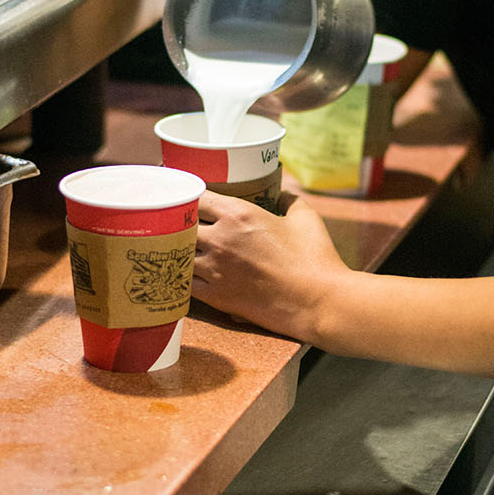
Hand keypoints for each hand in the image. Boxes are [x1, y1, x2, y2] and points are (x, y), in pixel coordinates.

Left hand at [192, 190, 349, 339]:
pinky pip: (183, 284)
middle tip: (181, 226)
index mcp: (239, 214)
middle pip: (179, 225)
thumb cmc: (314, 257)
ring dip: (178, 252)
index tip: (188, 200)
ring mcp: (214, 269)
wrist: (317, 301)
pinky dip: (180, 278)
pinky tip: (184, 276)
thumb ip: (289, 200)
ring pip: (176, 254)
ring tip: (179, 251)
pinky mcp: (215, 295)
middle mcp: (220, 239)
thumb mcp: (306, 218)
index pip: (196, 197)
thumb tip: (282, 194)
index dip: (188, 198)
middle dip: (179, 225)